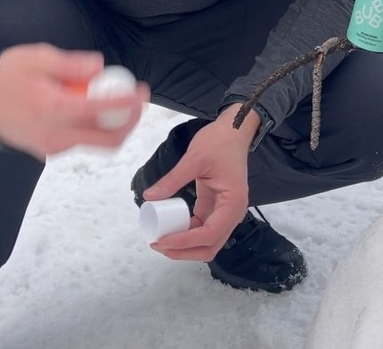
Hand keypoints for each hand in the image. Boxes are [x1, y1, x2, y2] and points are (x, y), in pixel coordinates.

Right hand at [0, 43, 148, 158]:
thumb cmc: (7, 79)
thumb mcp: (36, 57)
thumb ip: (70, 63)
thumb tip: (98, 67)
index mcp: (53, 109)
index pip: (101, 111)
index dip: (128, 102)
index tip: (141, 91)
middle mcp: (55, 135)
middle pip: (108, 140)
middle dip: (130, 121)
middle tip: (139, 101)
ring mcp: (53, 147)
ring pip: (97, 143)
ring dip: (115, 124)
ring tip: (118, 99)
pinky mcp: (51, 150)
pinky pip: (83, 141)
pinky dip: (96, 127)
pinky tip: (93, 107)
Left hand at [142, 104, 259, 261]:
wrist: (233, 130)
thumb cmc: (219, 141)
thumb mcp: (194, 158)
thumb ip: (172, 180)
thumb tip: (149, 198)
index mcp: (233, 202)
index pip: (209, 234)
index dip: (184, 242)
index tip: (161, 241)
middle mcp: (232, 212)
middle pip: (210, 246)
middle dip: (184, 251)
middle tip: (158, 244)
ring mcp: (225, 211)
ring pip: (207, 242)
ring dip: (185, 247)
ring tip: (161, 240)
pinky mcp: (217, 207)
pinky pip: (203, 229)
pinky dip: (187, 234)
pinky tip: (170, 229)